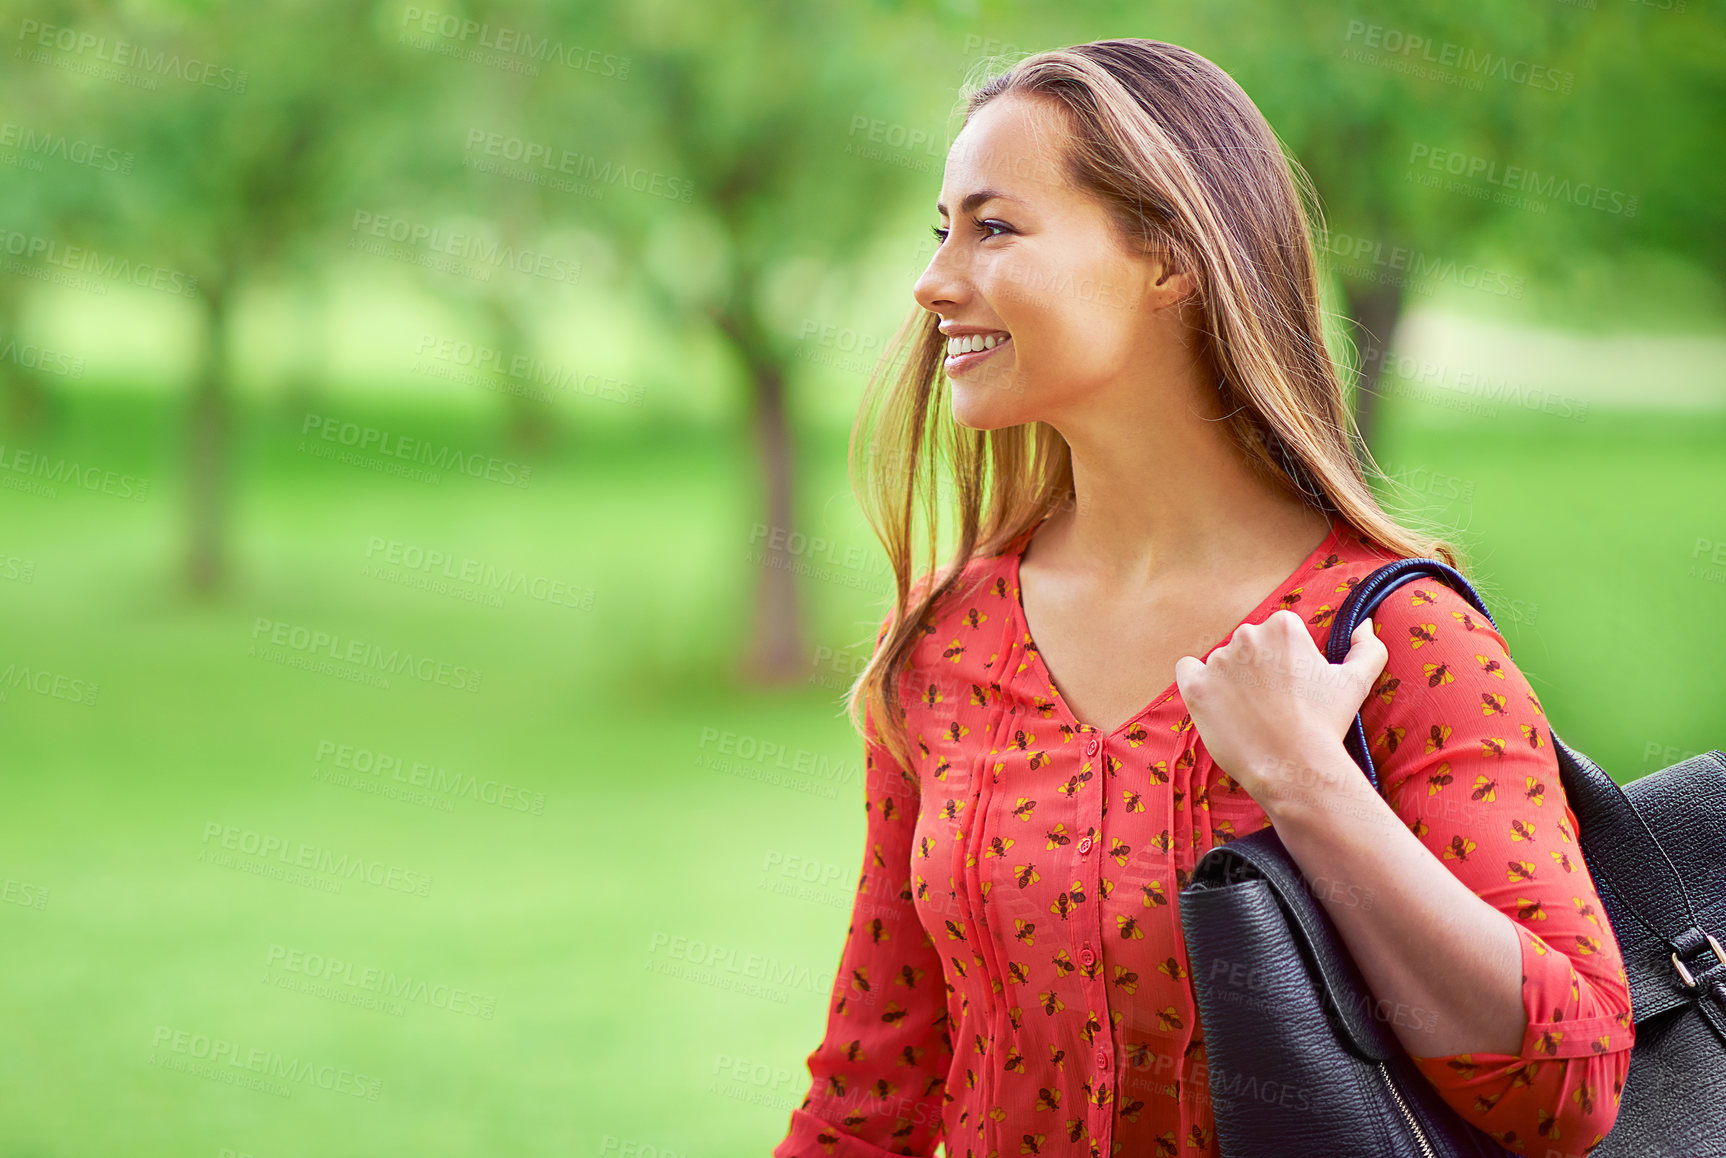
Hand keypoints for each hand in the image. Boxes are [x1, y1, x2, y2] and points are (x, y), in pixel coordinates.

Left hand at [1172, 609, 1387, 804]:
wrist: (1295, 768)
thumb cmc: (1327, 725)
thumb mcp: (1357, 681)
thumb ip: (1367, 647)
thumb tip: (1363, 625)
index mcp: (1283, 626)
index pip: (1276, 634)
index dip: (1286, 661)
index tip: (1293, 686)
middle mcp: (1248, 635)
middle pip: (1248, 646)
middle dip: (1258, 668)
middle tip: (1274, 702)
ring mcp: (1218, 661)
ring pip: (1221, 661)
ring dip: (1232, 679)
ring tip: (1251, 712)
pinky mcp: (1197, 687)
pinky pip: (1187, 670)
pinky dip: (1197, 680)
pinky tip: (1215, 700)